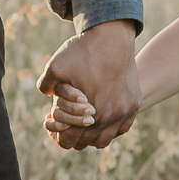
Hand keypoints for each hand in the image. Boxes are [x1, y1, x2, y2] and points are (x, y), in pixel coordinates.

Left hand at [39, 20, 137, 149]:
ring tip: (81, 123)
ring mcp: (123, 112)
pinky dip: (110, 128)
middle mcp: (108, 118)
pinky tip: (100, 117)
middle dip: (72, 135)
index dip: (57, 136)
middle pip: (86, 143)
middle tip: (65, 124)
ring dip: (91, 135)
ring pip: (104, 140)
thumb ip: (44, 86)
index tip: (53, 125)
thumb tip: (46, 98)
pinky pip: (122, 128)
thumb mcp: (55, 67)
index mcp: (87, 116)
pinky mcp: (134, 104)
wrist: (112, 37)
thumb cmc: (82, 51)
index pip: (68, 141)